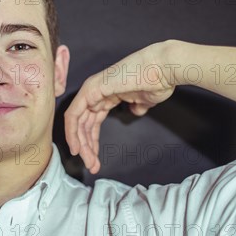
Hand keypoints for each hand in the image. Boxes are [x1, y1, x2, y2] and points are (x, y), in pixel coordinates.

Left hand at [64, 43, 174, 173]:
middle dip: (87, 148)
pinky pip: (73, 114)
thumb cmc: (158, 81)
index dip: (92, 142)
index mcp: (106, 94)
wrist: (163, 69)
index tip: (94, 159)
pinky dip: (72, 132)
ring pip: (77, 123)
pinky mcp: (90, 90)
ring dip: (82, 145)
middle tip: (92, 165)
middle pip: (83, 124)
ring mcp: (91, 90)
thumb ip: (136, 105)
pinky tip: (77, 148)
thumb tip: (135, 110)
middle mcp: (95, 92)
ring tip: (89, 163)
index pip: (92, 122)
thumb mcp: (144, 100)